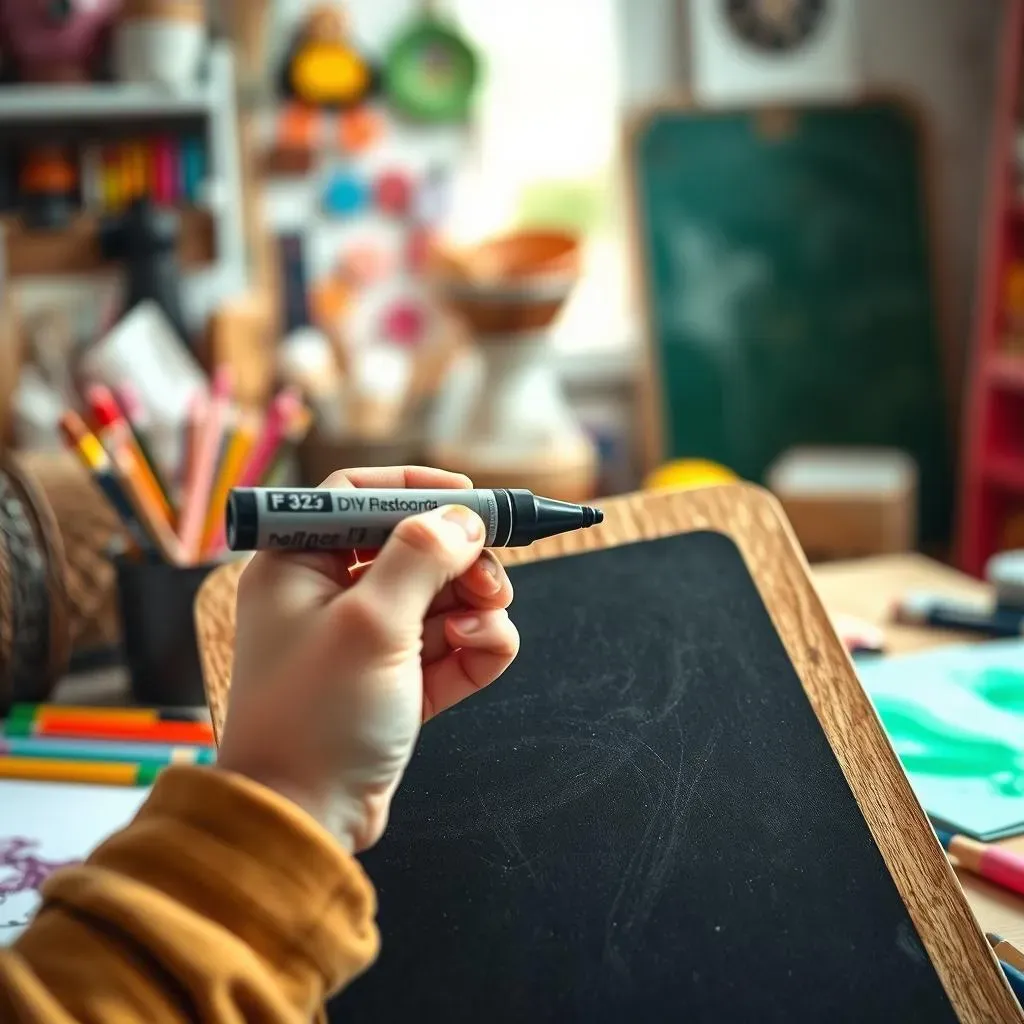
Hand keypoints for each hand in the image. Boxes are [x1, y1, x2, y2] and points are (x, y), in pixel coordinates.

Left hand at [216, 467, 519, 851]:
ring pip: (443, 596)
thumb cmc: (316, 717)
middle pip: (416, 546)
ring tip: (476, 631)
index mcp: (298, 565)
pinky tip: (477, 654)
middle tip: (488, 584)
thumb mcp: (370, 623)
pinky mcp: (400, 680)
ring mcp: (368, 640)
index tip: (469, 501)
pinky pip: (453, 643)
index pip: (357, 495)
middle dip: (461, 562)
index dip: (415, 489)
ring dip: (475, 607)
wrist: (304, 820)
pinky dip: (476, 646)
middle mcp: (331, 595)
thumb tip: (464, 518)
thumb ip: (421, 558)